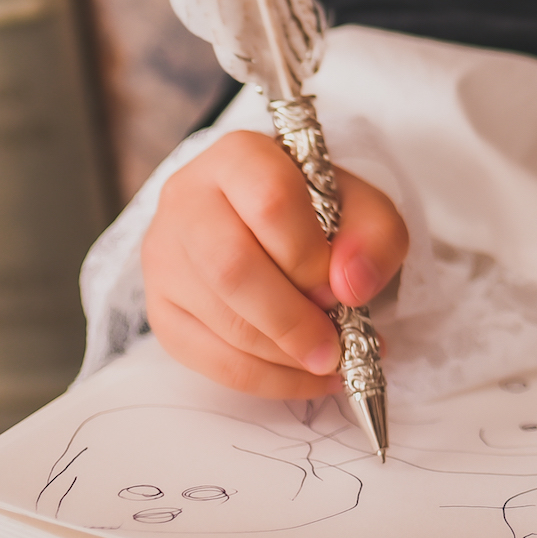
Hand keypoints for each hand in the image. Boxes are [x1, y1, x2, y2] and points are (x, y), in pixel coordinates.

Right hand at [141, 130, 407, 397]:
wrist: (274, 223)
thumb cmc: (320, 212)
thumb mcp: (365, 207)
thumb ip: (374, 237)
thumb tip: (352, 287)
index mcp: (238, 157)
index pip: (270, 202)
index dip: (310, 256)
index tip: (341, 287)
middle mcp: (187, 200)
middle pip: (232, 267)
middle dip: (294, 320)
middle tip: (339, 346)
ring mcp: (165, 257)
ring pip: (220, 319)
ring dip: (285, 355)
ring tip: (333, 360)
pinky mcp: (162, 309)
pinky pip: (208, 360)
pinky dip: (267, 379)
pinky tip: (307, 377)